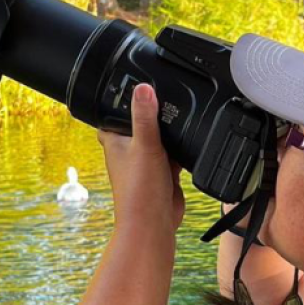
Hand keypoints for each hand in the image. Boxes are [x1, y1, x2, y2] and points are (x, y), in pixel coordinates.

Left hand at [98, 84, 184, 233]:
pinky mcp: (164, 171)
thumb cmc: (138, 190)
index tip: (131, 81)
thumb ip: (145, 117)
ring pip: (159, 137)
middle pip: (139, 121)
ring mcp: (147, 160)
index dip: (120, 98)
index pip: (111, 112)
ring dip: (168, 130)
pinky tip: (191, 136)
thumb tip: (143, 88)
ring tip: (181, 110)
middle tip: (165, 92)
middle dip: (151, 112)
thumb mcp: (144, 145)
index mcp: (115, 141)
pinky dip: (181, 146)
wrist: (154, 223)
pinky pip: (174, 152)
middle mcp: (129, 150)